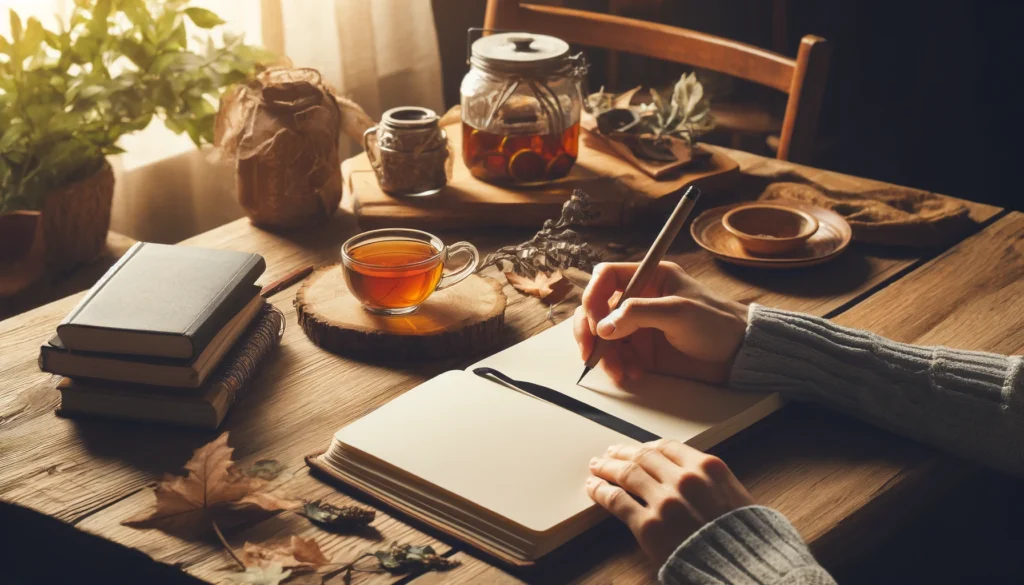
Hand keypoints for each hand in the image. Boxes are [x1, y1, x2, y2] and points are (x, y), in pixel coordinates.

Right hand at [573, 261, 748, 383]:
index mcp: (648, 278)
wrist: (739, 354)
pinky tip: (633, 375)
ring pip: (603, 337)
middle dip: (590, 332)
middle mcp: (639, 299)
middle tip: (592, 353)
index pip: (605, 278)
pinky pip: (618, 356)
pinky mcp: (643, 349)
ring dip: (606, 356)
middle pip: (596, 309)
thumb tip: (604, 327)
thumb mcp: (678, 311)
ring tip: (620, 372)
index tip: (595, 323)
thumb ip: (638, 314)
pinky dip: (619, 367)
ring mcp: (639, 325)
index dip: (593, 297)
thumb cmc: (717, 323)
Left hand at [586, 439, 753, 565]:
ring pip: (626, 473)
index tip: (638, 448)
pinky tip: (593, 488)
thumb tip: (684, 472)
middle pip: (643, 456)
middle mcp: (684, 479)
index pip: (667, 447)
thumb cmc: (742, 539)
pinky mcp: (648, 525)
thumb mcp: (734, 497)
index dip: (647, 446)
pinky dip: (601, 491)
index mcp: (707, 468)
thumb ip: (708, 480)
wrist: (741, 568)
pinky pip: (617, 500)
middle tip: (610, 453)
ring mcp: (665, 501)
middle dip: (622, 453)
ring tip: (597, 467)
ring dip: (607, 467)